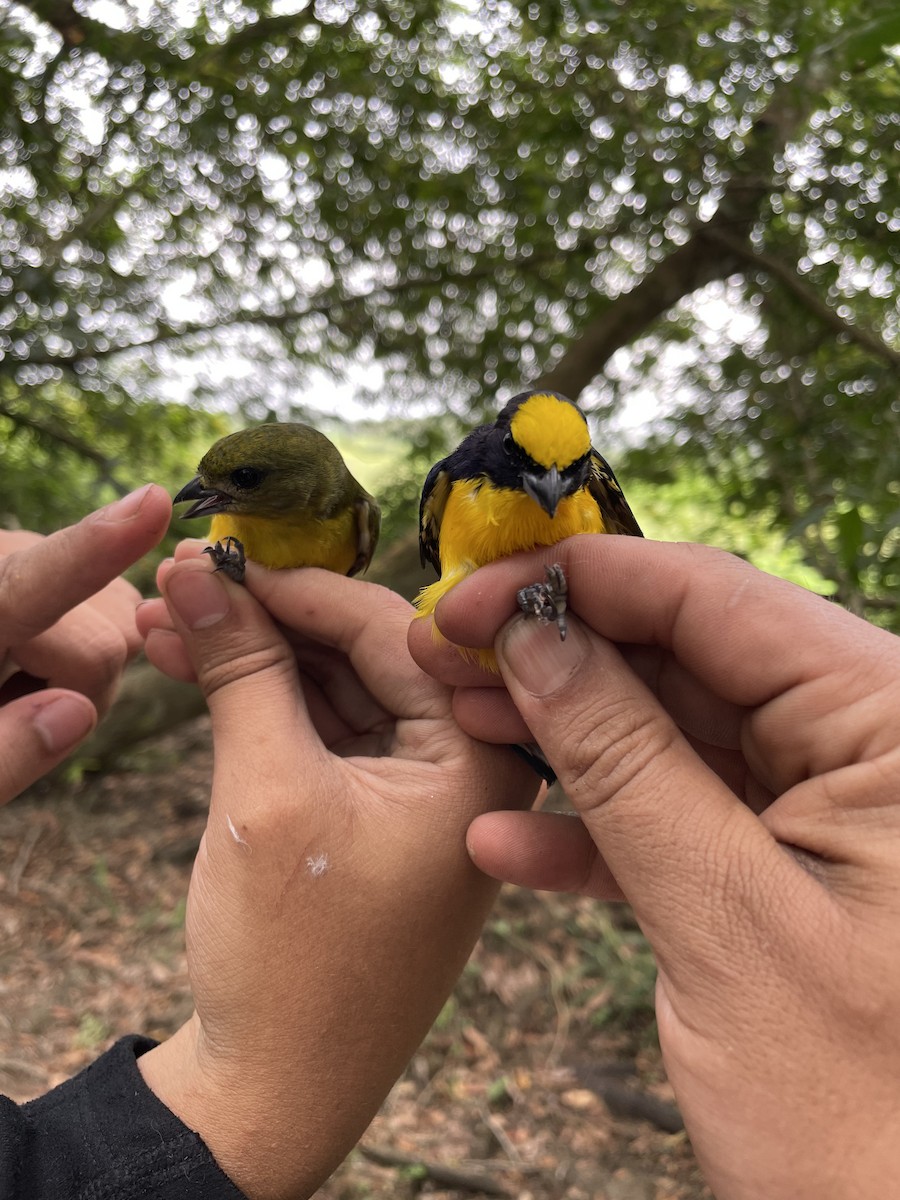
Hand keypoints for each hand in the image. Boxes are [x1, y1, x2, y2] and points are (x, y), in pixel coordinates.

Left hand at [0, 486, 171, 801]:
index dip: (93, 551)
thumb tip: (76, 710)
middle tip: (14, 713)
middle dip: (78, 689)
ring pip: (120, 620)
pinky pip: (115, 603)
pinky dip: (90, 641)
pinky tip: (35, 659)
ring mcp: (23, 549)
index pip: (35, 587)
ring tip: (14, 686)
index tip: (151, 503)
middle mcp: (1, 562)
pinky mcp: (47, 554)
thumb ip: (3, 756)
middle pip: (103, 640)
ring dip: (85, 667)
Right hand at [135, 548, 537, 1199]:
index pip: (403, 634)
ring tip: (165, 623)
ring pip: (339, 688)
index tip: (226, 556)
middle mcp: (474, 767)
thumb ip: (241, 671)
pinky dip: (265, 702)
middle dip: (271, 620)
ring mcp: (425, 791)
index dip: (307, 589)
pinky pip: (327, 731)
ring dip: (256, 656)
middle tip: (185, 583)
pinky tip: (196, 667)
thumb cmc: (295, 959)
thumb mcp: (266, 793)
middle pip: (370, 654)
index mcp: (487, 761)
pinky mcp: (380, 812)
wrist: (276, 1088)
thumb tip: (201, 572)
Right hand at [408, 535, 899, 1199]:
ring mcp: (828, 814)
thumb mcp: (727, 921)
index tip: (473, 591)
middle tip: (447, 655)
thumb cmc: (869, 1122)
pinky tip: (506, 842)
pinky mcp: (787, 874)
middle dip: (560, 657)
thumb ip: (624, 763)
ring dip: (564, 738)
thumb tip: (533, 638)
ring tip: (461, 727)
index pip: (717, 600)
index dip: (581, 581)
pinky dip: (596, 831)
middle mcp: (872, 748)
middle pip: (688, 658)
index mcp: (896, 725)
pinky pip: (683, 821)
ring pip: (675, 735)